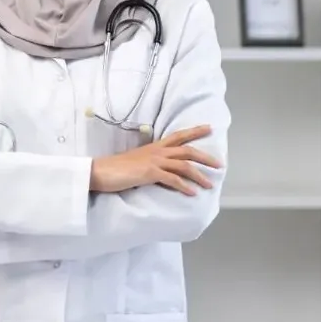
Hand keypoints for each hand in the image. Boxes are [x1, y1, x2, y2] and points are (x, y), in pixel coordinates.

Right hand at [88, 125, 221, 195]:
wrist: (101, 170)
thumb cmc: (116, 168)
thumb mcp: (136, 161)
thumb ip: (150, 163)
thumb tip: (161, 171)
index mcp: (154, 146)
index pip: (179, 135)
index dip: (195, 131)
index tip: (209, 128)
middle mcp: (157, 151)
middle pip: (188, 150)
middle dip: (206, 157)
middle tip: (219, 164)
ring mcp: (154, 161)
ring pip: (184, 165)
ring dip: (199, 176)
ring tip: (210, 184)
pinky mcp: (150, 173)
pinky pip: (173, 179)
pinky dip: (185, 186)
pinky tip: (192, 193)